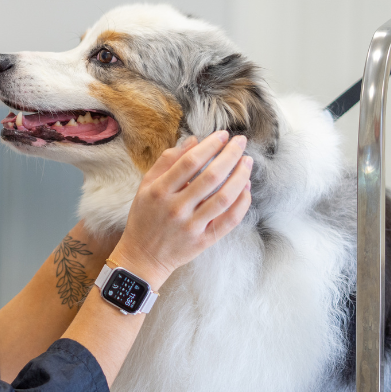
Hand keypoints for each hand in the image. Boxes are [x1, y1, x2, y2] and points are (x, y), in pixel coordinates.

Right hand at [109, 132, 252, 287]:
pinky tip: (246, 189)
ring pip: (224, 198)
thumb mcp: (146, 186)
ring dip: (240, 177)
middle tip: (241, 142)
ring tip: (247, 162)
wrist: (143, 256)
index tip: (223, 135)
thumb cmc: (145, 217)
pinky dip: (241, 204)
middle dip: (230, 155)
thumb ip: (167, 161)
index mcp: (159, 191)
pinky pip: (229, 220)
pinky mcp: (203, 241)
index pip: (190, 162)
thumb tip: (193, 140)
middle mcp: (176, 208)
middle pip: (211, 177)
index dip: (210, 145)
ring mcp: (191, 226)